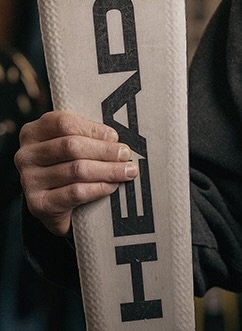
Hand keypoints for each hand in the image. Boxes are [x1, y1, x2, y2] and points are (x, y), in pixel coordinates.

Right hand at [14, 111, 138, 236]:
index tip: (115, 137)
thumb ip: (87, 135)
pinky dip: (98, 188)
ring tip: (126, 171)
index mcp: (33, 132)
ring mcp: (29, 180)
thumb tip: (116, 138)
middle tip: (126, 155)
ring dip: (108, 170)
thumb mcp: (73, 145)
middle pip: (71, 146)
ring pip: (77, 170)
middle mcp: (26, 155)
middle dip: (105, 150)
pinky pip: (75, 192)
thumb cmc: (69, 167)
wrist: (55, 207)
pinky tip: (112, 186)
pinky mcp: (38, 204)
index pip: (64, 123)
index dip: (93, 129)